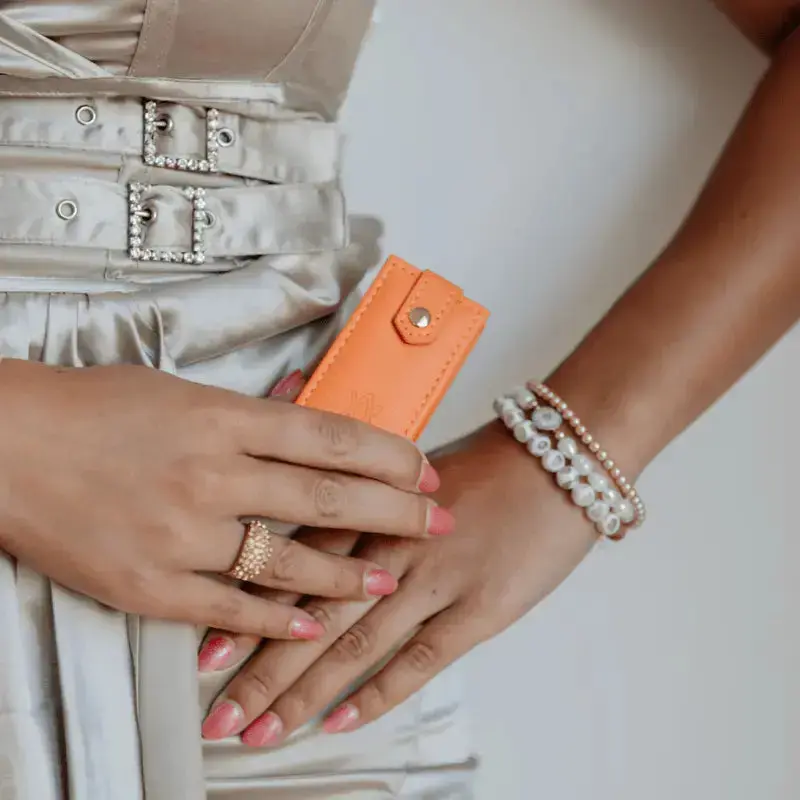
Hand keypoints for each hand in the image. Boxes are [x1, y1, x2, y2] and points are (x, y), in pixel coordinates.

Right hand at [0, 361, 448, 638]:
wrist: (8, 449)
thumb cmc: (91, 410)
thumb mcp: (177, 389)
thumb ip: (246, 408)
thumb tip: (304, 401)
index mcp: (221, 418)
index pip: (330, 437)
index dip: (387, 455)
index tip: (423, 468)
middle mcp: (212, 474)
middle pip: (328, 496)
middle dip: (395, 510)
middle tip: (437, 521)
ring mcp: (183, 534)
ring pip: (289, 560)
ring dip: (348, 573)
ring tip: (389, 578)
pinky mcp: (151, 584)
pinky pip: (232, 607)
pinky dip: (278, 619)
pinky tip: (313, 623)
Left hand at [198, 422, 598, 744]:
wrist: (557, 463)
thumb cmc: (486, 467)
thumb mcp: (412, 472)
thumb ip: (358, 499)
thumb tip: (315, 532)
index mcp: (371, 508)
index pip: (295, 563)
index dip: (248, 607)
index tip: (208, 648)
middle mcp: (392, 545)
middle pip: (313, 612)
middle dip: (263, 668)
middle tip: (220, 712)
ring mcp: (435, 578)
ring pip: (356, 641)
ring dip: (305, 692)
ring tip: (263, 729)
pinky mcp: (478, 608)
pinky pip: (420, 658)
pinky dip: (379, 693)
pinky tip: (342, 721)